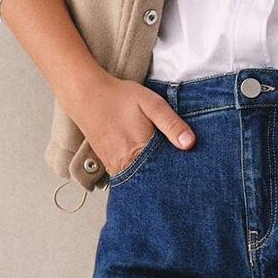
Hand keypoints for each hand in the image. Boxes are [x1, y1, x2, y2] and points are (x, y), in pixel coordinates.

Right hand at [61, 73, 194, 175]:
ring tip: (165, 169)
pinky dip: (139, 175)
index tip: (189, 169)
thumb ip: (171, 124)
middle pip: (153, 181)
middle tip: (180, 172)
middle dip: (166, 178)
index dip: (179, 172)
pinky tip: (147, 165)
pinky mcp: (108, 165)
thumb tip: (190, 143)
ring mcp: (114, 167)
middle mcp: (125, 164)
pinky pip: (128, 177)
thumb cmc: (119, 97)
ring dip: (152, 177)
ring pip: (139, 182)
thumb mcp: (151, 104)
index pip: (166, 172)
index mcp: (139, 150)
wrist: (86, 95)